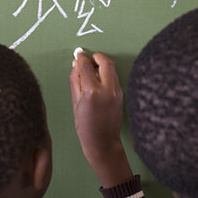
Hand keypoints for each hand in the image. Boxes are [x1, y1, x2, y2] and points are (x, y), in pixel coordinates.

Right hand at [70, 49, 131, 187]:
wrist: (103, 143)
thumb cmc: (86, 127)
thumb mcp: (75, 103)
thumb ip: (75, 81)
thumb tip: (76, 64)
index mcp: (93, 92)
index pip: (87, 66)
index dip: (81, 57)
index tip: (78, 54)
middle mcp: (108, 89)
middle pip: (105, 61)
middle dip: (96, 56)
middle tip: (88, 59)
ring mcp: (117, 92)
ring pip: (111, 68)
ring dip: (101, 65)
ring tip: (91, 72)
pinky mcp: (122, 94)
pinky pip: (114, 77)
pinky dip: (106, 74)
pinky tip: (98, 81)